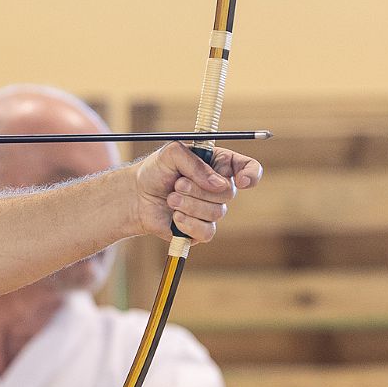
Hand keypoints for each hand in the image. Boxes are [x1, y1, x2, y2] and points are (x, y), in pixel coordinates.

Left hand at [133, 142, 261, 242]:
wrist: (136, 196)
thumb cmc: (155, 171)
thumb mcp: (171, 154)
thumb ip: (195, 163)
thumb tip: (217, 184)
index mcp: (219, 165)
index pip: (248, 168)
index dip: (251, 174)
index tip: (241, 181)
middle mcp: (219, 188)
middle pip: (228, 193)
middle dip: (200, 189)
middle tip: (177, 184)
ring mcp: (210, 210)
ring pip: (216, 213)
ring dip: (190, 204)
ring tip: (171, 198)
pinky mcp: (200, 230)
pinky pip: (207, 232)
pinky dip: (189, 224)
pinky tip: (175, 217)